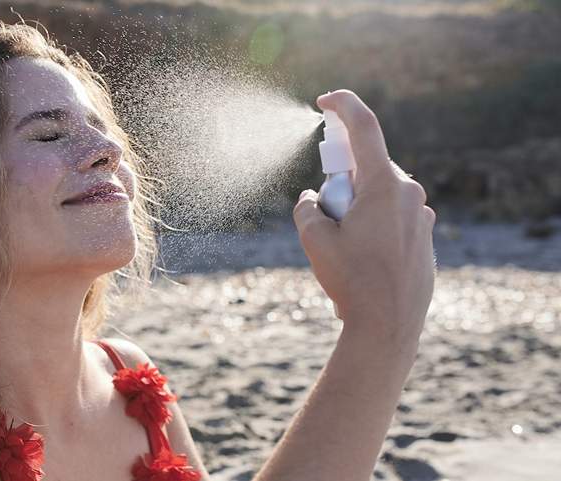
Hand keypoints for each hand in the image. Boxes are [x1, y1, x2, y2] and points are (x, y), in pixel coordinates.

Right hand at [293, 90, 435, 342]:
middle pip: (366, 168)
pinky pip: (393, 218)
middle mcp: (409, 193)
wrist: (389, 327)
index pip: (365, 127)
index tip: (324, 101)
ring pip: (379, 195)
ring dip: (356, 207)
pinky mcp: (424, 238)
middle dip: (341, 181)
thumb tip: (313, 197)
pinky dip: (372, 226)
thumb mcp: (315, 240)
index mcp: (383, 185)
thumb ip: (307, 207)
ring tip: (345, 249)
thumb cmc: (352, 281)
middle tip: (326, 215)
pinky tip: (364, 261)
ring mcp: (422, 217)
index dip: (343, 105)